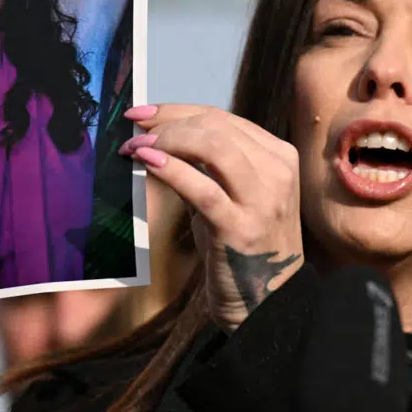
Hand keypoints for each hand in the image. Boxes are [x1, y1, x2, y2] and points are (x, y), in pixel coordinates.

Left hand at [120, 104, 302, 331]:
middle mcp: (277, 172)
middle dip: (166, 122)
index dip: (175, 109)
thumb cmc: (240, 245)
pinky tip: (146, 163)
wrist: (264, 302)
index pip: (221, 117)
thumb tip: (156, 134)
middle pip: (215, 126)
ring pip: (212, 147)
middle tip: (132, 132)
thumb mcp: (231, 195)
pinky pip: (202, 188)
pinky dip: (171, 170)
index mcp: (278, 156)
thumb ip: (205, 164)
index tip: (140, 112)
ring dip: (166, 141)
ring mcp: (263, 200)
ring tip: (135, 148)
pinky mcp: (240, 228)